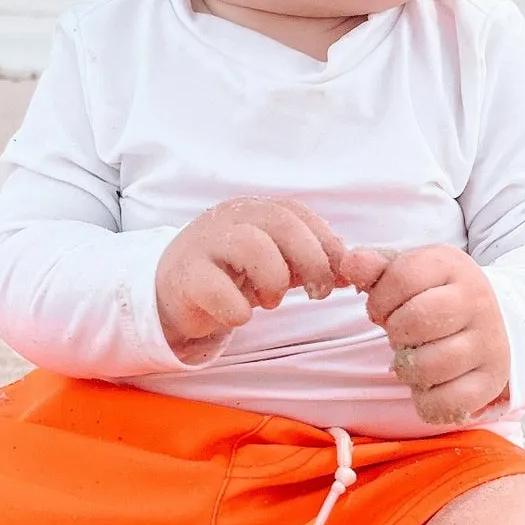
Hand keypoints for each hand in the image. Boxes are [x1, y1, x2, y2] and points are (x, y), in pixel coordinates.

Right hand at [156, 197, 346, 362]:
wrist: (173, 291)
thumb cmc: (231, 274)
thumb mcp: (275, 263)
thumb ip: (310, 262)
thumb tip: (351, 272)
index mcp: (254, 210)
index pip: (299, 214)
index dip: (326, 244)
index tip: (339, 275)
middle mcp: (230, 218)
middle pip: (282, 224)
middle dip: (311, 260)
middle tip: (318, 292)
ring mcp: (205, 244)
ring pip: (253, 247)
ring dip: (274, 280)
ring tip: (272, 300)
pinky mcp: (186, 276)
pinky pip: (219, 290)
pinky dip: (239, 310)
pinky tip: (240, 314)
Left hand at [341, 245, 510, 425]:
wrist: (491, 319)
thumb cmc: (434, 296)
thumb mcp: (407, 273)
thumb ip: (374, 268)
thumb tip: (350, 264)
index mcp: (452, 266)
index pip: (402, 278)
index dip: (379, 300)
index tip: (384, 310)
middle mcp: (477, 301)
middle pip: (416, 321)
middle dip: (395, 333)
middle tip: (401, 336)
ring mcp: (489, 342)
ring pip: (430, 365)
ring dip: (408, 369)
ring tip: (414, 359)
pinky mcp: (491, 380)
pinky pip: (449, 402)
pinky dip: (428, 401)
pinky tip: (428, 385)